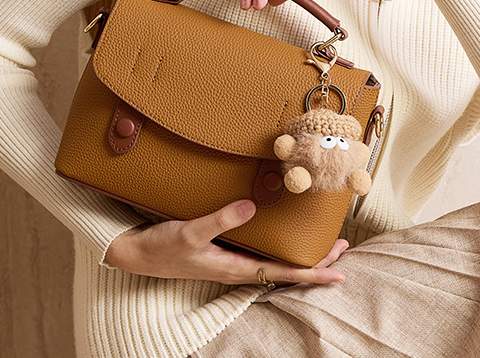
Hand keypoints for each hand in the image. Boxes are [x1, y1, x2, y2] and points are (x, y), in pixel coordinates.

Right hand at [104, 200, 347, 284]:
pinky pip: (261, 252)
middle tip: (342, 246)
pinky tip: (285, 235)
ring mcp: (233, 259)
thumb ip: (221, 218)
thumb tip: (253, 205)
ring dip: (301, 253)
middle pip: (287, 269)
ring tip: (324, 242)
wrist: (137, 253)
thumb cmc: (163, 246)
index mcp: (236, 267)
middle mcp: (239, 266)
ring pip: (276, 260)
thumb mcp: (191, 230)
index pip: (284, 274)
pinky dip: (280, 245)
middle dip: (316, 260)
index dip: (313, 273)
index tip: (338, 273)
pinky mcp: (225, 250)